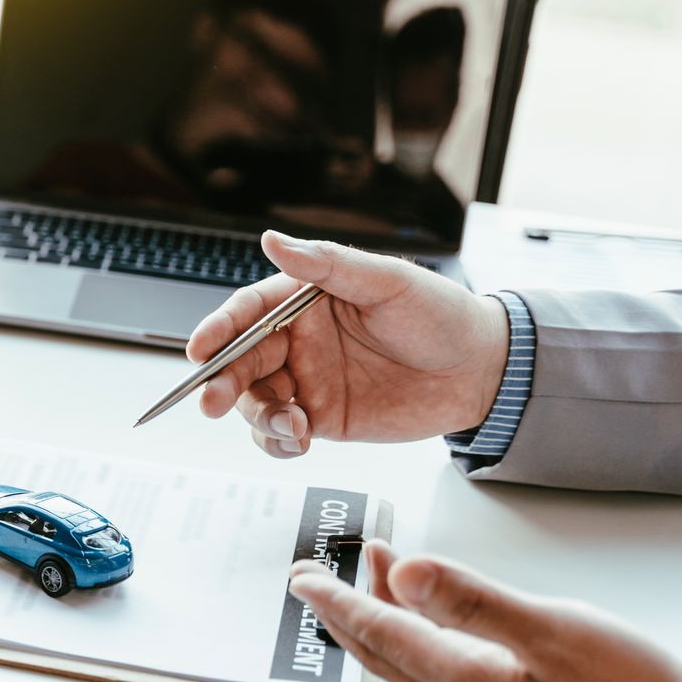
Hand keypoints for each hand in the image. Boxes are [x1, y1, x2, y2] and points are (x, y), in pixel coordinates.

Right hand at [186, 231, 510, 457]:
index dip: (218, 329)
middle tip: (210, 400)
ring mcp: (307, 381)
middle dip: (220, 381)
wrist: (482, 371)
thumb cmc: (441, 315)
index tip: (199, 348)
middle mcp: (297, 341)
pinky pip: (280, 432)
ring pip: (254, 401)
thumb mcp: (387, 282)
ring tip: (289, 426)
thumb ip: (329, 265)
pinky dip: (277, 441)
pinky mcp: (322, 418)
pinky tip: (298, 440)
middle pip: (239, 360)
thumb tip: (274, 240)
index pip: (247, 312)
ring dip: (257, 416)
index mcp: (304, 301)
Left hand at [290, 542, 681, 681]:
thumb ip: (472, 601)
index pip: (380, 632)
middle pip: (384, 649)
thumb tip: (405, 573)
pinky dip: (424, 630)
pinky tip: (440, 616)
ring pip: (414, 656)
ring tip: (376, 570)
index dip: (337, 601)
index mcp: (463, 678)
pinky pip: (445, 664)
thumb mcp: (549, 631)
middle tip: (311, 580)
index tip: (301, 579)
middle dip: (344, 611)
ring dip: (384, 615)